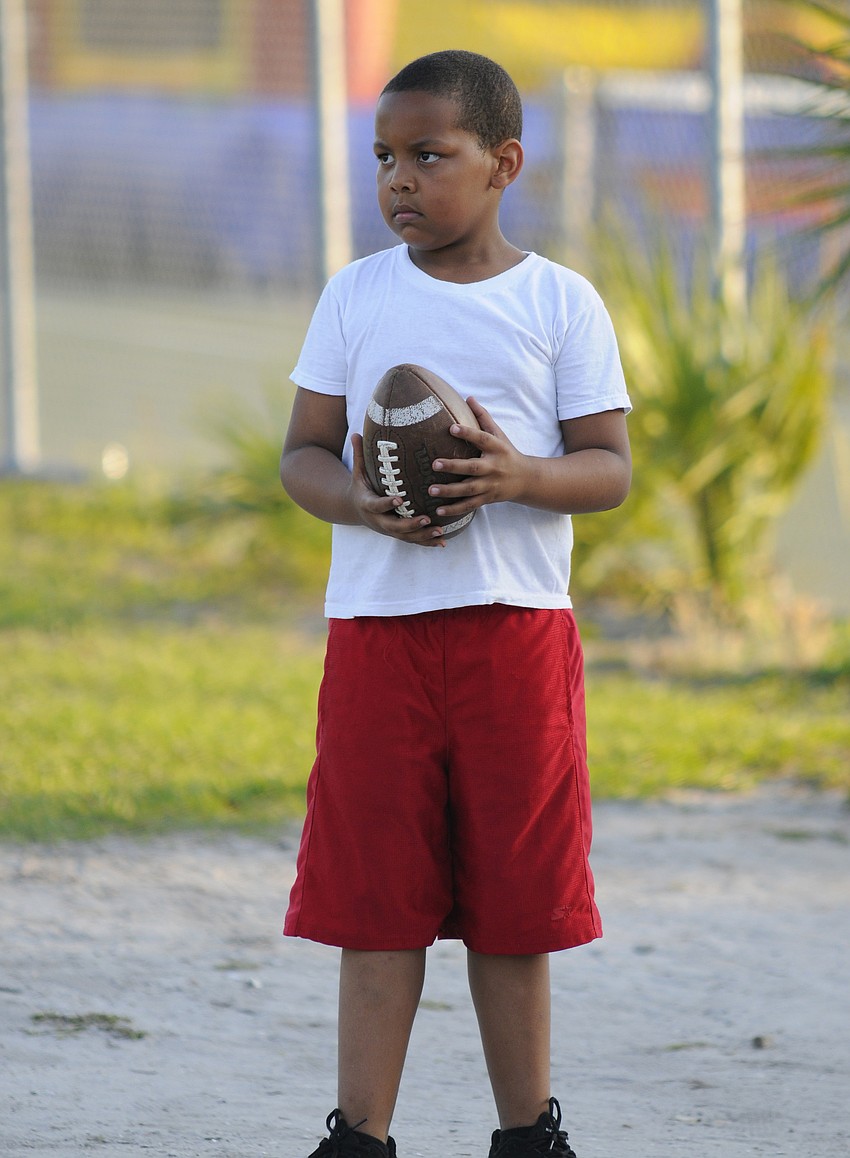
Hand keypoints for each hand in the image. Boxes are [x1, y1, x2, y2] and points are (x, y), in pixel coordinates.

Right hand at [348, 433, 446, 546]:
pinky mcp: (396, 534)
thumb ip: (359, 455)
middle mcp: (378, 521)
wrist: (354, 510)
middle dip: (411, 524)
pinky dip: (427, 542)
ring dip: (423, 535)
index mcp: (367, 504)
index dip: (387, 504)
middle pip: (394, 526)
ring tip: (440, 531)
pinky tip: (442, 541)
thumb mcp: (357, 472)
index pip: (377, 505)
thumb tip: (356, 432)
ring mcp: (388, 529)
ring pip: (406, 537)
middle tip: (427, 518)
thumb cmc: (360, 486)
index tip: (400, 499)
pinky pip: (412, 540)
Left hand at [427, 398, 526, 517]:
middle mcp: (494, 467)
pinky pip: (470, 505)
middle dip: (454, 466)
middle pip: (473, 467)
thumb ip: (483, 417)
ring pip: (469, 489)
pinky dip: (455, 509)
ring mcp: (491, 484)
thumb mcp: (499, 435)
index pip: (482, 439)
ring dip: (450, 491)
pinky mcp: (488, 498)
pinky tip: (439, 511)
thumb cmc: (507, 453)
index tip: (451, 428)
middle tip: (434, 464)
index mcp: (496, 448)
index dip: (468, 433)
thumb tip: (469, 397)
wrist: (526, 479)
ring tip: (430, 490)